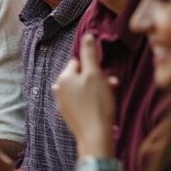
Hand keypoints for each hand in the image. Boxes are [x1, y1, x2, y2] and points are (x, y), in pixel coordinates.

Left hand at [53, 34, 115, 156]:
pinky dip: (93, 101)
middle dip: (97, 79)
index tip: (103, 74)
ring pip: (84, 89)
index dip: (93, 66)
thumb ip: (89, 54)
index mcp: (63, 78)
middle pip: (81, 76)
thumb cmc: (96, 103)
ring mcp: (64, 103)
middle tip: (111, 86)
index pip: (78, 62)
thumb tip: (87, 35)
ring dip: (98, 89)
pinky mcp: (71, 115)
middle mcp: (59, 89)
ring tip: (110, 96)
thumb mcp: (95, 74)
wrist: (95, 135)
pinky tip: (103, 106)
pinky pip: (83, 101)